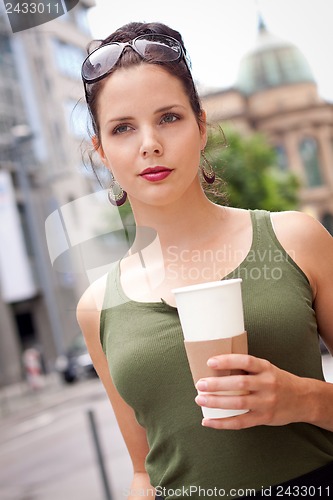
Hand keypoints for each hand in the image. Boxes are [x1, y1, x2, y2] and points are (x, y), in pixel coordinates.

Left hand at [194, 354, 308, 429]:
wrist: (303, 399)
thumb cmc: (278, 380)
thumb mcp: (267, 368)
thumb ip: (247, 368)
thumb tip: (217, 367)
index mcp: (266, 368)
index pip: (246, 361)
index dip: (228, 360)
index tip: (210, 362)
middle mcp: (267, 384)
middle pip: (240, 383)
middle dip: (217, 384)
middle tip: (200, 384)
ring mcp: (266, 402)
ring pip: (238, 403)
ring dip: (216, 402)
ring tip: (200, 400)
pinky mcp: (264, 418)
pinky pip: (240, 422)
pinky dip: (222, 423)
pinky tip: (208, 421)